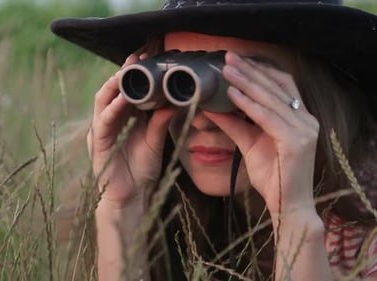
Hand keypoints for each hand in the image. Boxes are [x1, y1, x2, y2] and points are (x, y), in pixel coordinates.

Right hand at [88, 53, 174, 209]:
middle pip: (114, 90)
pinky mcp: (98, 142)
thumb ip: (160, 120)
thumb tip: (174, 100)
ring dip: (114, 85)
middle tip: (137, 58)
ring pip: (103, 100)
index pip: (127, 89)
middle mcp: (111, 120)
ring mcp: (102, 129)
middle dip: (124, 73)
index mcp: (125, 117)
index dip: (135, 73)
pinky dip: (111, 109)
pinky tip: (120, 99)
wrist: (132, 197)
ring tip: (126, 71)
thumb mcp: (155, 140)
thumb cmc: (143, 169)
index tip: (148, 58)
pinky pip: (103, 121)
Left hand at [203, 51, 319, 213]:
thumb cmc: (272, 176)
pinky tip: (232, 94)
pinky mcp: (296, 141)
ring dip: (246, 82)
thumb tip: (211, 107)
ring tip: (226, 70)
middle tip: (228, 57)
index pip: (280, 85)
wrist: (287, 206)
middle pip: (276, 86)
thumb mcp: (249, 144)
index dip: (259, 70)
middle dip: (250, 70)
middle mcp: (306, 120)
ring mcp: (304, 129)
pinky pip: (268, 117)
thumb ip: (234, 124)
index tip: (236, 60)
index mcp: (299, 118)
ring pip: (271, 99)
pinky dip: (248, 104)